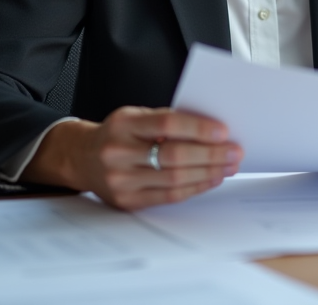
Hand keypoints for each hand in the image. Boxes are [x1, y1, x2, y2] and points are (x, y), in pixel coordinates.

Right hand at [23, 106, 241, 209]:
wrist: (82, 158)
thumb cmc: (118, 133)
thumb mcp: (135, 116)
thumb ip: (166, 120)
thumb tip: (211, 129)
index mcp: (123, 124)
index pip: (166, 124)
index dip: (197, 128)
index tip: (223, 131)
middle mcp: (119, 153)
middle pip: (174, 155)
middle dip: (211, 154)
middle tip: (235, 151)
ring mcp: (121, 180)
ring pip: (174, 178)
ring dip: (208, 172)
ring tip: (229, 166)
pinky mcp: (127, 201)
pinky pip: (168, 196)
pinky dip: (195, 188)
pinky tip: (211, 179)